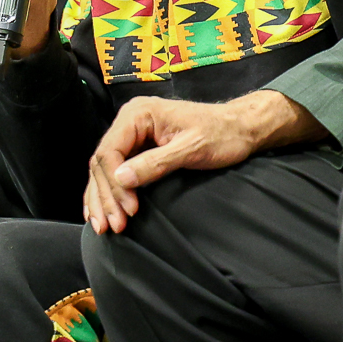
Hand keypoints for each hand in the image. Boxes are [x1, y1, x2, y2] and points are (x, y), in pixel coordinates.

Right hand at [83, 90, 324, 233]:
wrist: (239, 127)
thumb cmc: (221, 134)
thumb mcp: (191, 149)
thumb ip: (155, 163)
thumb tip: (120, 178)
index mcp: (138, 114)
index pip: (110, 151)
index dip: (114, 184)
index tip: (130, 209)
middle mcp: (129, 120)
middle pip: (103, 162)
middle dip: (106, 197)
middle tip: (114, 226)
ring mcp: (133, 134)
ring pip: (104, 169)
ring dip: (103, 199)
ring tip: (104, 227)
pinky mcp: (139, 147)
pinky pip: (115, 171)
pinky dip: (109, 192)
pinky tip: (103, 211)